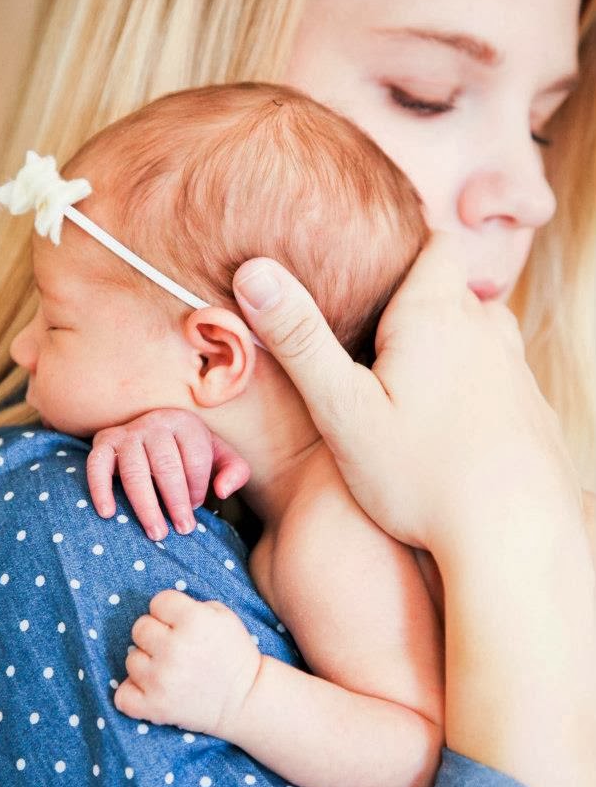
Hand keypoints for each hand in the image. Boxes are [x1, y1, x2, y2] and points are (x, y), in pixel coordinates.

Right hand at [86, 409, 250, 538]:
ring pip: (134, 470)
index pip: (196, 459)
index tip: (197, 507)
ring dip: (146, 506)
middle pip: (166, 466)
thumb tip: (222, 492)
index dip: (199, 488)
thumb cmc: (191, 452)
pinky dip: (100, 489)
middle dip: (177, 502)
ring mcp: (127, 431)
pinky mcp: (104, 441)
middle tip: (183, 530)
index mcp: (186, 423)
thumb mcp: (220, 456)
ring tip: (156, 533)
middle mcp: (156, 422)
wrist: (155, 433)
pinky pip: (97, 465)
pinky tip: (108, 513)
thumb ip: (235, 471)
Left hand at [114, 589, 261, 738]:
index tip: (180, 623)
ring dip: (147, 664)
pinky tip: (151, 689)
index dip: (168, 611)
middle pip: (139, 628)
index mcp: (193, 620)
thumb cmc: (233, 653)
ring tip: (169, 670)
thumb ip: (190, 605)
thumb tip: (160, 609)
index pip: (158, 602)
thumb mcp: (223, 615)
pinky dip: (133, 694)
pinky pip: (122, 695)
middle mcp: (174, 647)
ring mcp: (161, 679)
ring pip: (131, 659)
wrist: (246, 700)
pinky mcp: (155, 707)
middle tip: (173, 647)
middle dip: (155, 635)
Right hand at [232, 233, 583, 558]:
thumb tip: (253, 272)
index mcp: (438, 315)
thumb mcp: (342, 408)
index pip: (437, 244)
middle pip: (454, 291)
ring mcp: (517, 372)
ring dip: (448, 344)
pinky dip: (474, 386)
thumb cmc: (421, 476)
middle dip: (417, 302)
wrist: (514, 541)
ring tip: (407, 380)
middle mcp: (487, 331)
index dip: (408, 245)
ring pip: (480, 335)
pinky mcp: (534, 412)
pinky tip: (448, 429)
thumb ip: (299, 339)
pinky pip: (499, 379)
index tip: (375, 261)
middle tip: (372, 334)